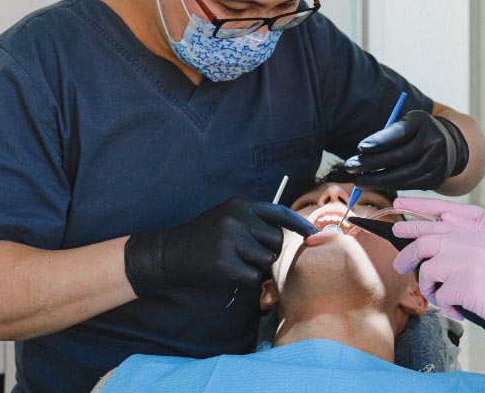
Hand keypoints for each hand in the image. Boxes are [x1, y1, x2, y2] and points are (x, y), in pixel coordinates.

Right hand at [124, 197, 317, 293]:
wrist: (170, 252)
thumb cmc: (204, 237)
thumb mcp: (227, 216)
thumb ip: (253, 220)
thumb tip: (287, 233)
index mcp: (240, 205)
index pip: (279, 212)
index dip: (299, 224)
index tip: (314, 234)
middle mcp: (237, 218)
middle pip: (276, 240)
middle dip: (268, 251)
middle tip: (248, 254)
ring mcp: (231, 239)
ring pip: (265, 260)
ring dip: (255, 266)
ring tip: (234, 260)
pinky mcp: (225, 262)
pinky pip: (252, 277)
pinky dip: (244, 279)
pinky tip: (226, 271)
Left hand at [344, 110, 468, 189]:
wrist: (451, 145)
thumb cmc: (418, 131)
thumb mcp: (407, 123)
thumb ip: (388, 133)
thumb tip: (363, 151)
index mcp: (423, 122)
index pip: (399, 133)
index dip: (379, 141)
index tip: (360, 148)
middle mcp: (434, 142)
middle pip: (398, 157)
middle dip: (371, 164)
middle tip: (350, 167)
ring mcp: (438, 163)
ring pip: (402, 175)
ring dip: (377, 180)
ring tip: (358, 180)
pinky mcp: (436, 179)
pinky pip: (408, 185)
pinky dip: (389, 185)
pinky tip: (375, 184)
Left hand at [393, 226, 484, 370]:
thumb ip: (462, 249)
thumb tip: (429, 256)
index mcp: (476, 233)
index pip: (435, 224)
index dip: (412, 227)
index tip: (397, 230)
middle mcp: (470, 242)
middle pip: (423, 243)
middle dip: (407, 256)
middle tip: (399, 266)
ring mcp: (467, 262)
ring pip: (428, 271)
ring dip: (430, 289)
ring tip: (445, 299)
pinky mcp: (466, 285)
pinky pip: (441, 296)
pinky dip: (447, 308)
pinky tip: (462, 311)